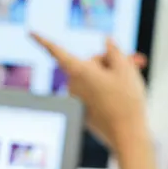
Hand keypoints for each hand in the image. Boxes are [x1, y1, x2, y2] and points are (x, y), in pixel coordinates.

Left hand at [31, 35, 147, 146]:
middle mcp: (74, 85)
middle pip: (91, 62)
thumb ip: (114, 50)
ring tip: (135, 79)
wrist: (128, 135)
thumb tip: (106, 41)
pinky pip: (95, 91)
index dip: (44, 40)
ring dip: (114, 75)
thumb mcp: (125, 68)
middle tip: (137, 62)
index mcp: (79, 72)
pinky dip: (109, 88)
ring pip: (96, 77)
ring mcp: (78, 99)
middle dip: (112, 61)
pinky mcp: (85, 111)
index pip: (57, 51)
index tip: (30, 32)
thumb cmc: (126, 100)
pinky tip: (127, 92)